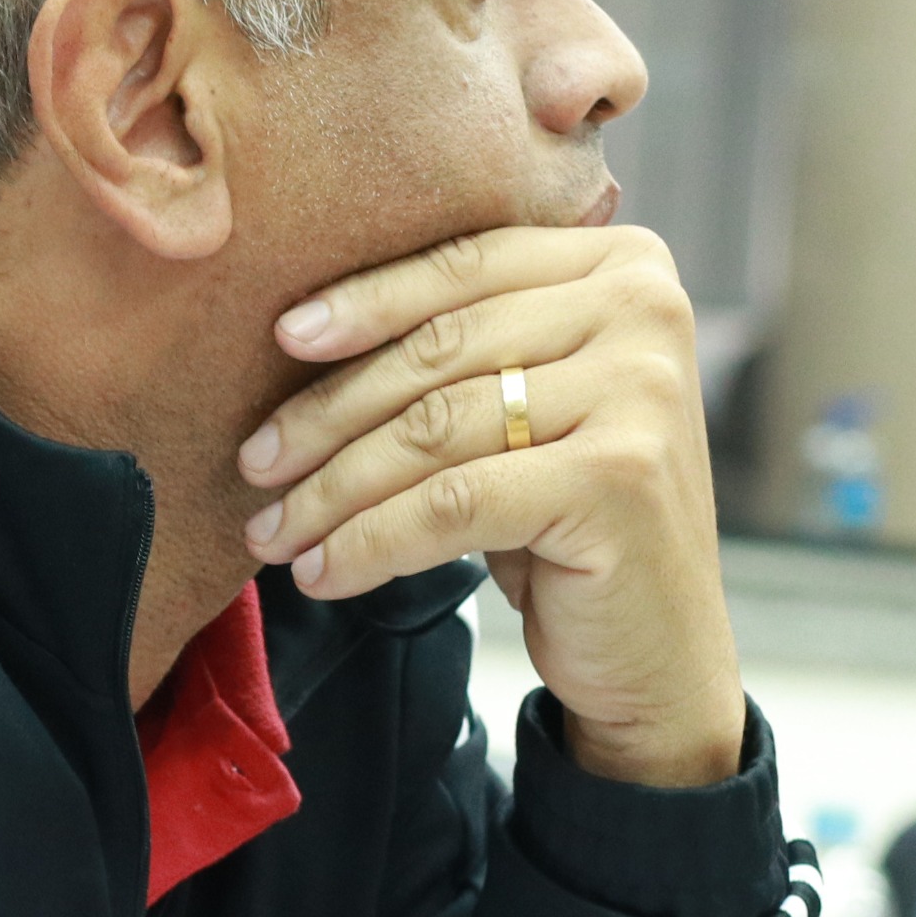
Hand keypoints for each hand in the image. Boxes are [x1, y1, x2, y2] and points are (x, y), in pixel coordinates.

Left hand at [241, 224, 739, 788]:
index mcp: (628, 264)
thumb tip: (301, 327)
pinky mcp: (617, 479)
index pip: (467, 266)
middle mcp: (648, 311)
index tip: (282, 336)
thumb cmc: (571, 520)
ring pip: (436, 427)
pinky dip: (372, 540)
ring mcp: (641, 392)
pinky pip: (452, 502)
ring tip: (273, 531)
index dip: (367, 298)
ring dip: (333, 487)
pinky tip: (324, 572)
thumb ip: (467, 346)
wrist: (660, 652)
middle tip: (255, 461)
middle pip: (443, 347)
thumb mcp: (530, 408)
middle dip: (330, 411)